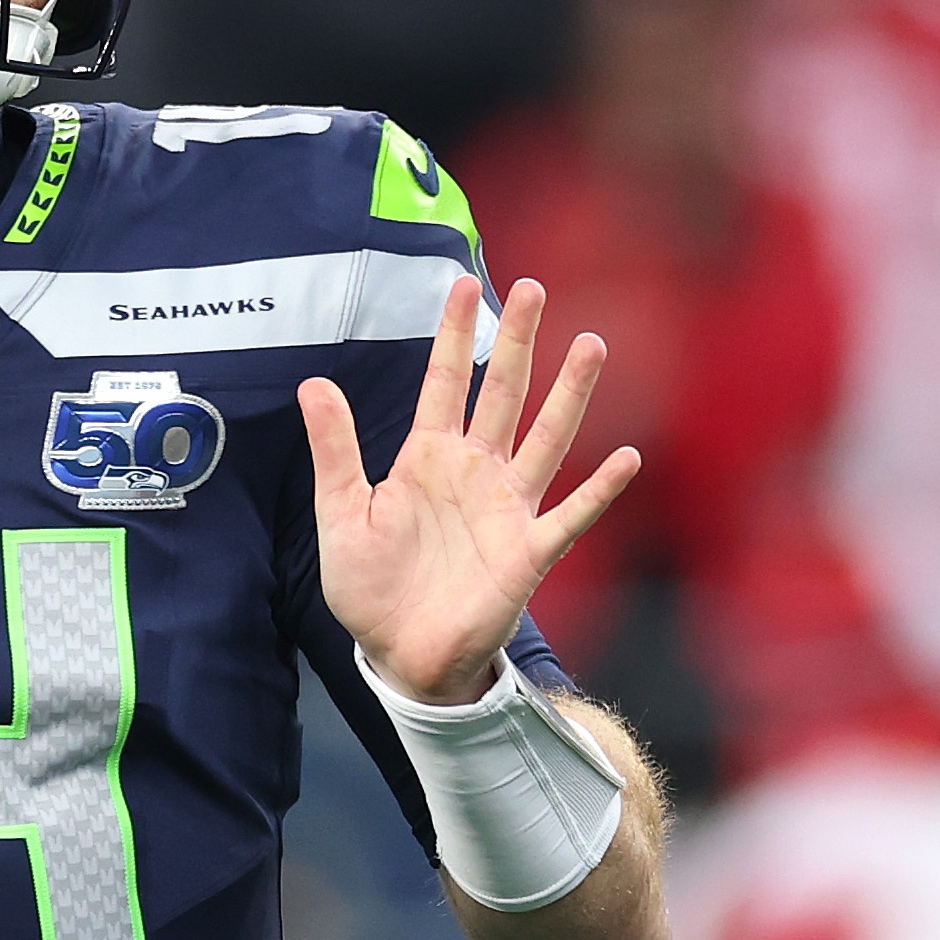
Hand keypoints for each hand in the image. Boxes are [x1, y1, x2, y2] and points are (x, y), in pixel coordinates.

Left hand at [299, 276, 639, 703]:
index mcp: (426, 457)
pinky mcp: (529, 551)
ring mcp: (506, 508)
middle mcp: (474, 471)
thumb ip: (335, 448)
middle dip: (518, 342)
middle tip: (533, 287)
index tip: (462, 285)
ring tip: (591, 345)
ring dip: (569, 395)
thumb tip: (313, 382)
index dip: (454, 336)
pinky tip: (627, 458)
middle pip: (502, 394)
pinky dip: (599, 490)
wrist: (398, 653)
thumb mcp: (342, 511)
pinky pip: (571, 515)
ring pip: (546, 438)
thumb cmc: (370, 585)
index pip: (445, 382)